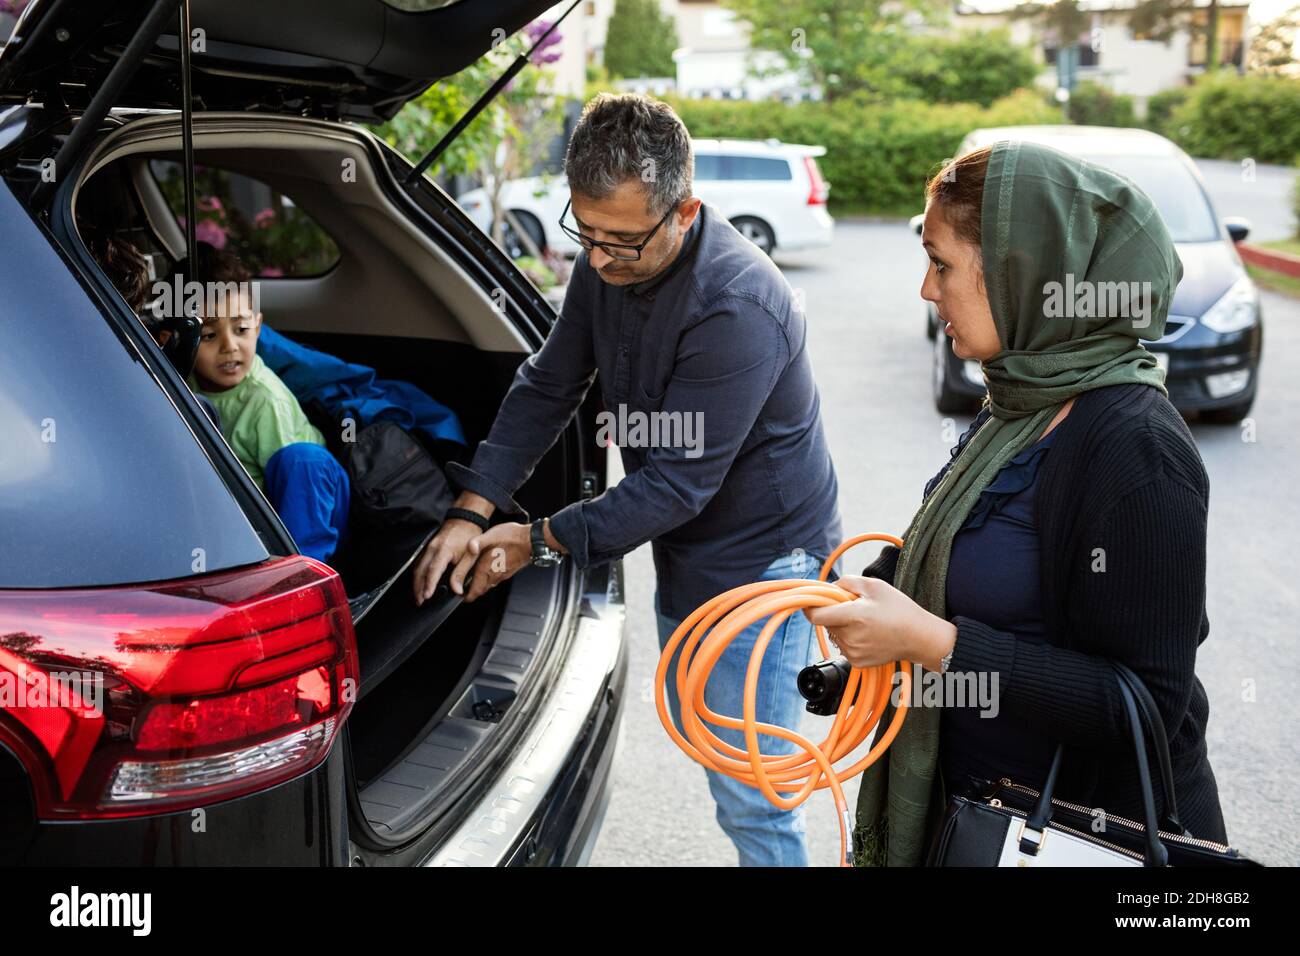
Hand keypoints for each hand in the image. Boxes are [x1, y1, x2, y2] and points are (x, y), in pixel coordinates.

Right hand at [412, 518, 481, 604]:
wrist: (464, 520)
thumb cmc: (469, 536)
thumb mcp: (470, 555)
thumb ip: (462, 573)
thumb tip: (457, 590)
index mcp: (443, 549)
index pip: (433, 570)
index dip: (429, 584)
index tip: (426, 596)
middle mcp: (432, 548)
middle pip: (420, 570)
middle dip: (418, 587)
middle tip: (420, 601)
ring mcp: (428, 547)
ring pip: (417, 567)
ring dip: (417, 583)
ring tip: (419, 597)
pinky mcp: (427, 548)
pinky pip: (419, 563)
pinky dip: (418, 575)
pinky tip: (420, 584)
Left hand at [461, 522, 531, 602]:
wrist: (532, 541)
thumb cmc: (514, 538)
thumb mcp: (492, 535)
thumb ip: (478, 542)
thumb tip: (470, 547)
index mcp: (486, 567)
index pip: (474, 590)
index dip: (466, 595)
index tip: (461, 595)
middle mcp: (494, 574)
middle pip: (481, 590)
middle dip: (472, 591)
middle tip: (466, 590)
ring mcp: (503, 574)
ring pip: (489, 585)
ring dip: (481, 585)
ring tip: (474, 580)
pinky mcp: (509, 571)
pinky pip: (497, 579)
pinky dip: (490, 578)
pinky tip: (489, 570)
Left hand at [801, 576, 956, 670]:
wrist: (919, 637)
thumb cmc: (899, 609)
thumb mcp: (874, 585)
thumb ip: (846, 582)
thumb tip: (829, 587)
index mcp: (853, 617)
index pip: (815, 616)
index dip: (810, 606)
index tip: (812, 600)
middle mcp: (850, 637)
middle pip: (826, 622)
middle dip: (834, 612)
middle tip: (854, 606)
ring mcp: (853, 652)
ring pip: (834, 634)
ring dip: (842, 625)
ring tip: (864, 621)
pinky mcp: (857, 662)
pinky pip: (843, 645)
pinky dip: (849, 637)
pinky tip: (868, 633)